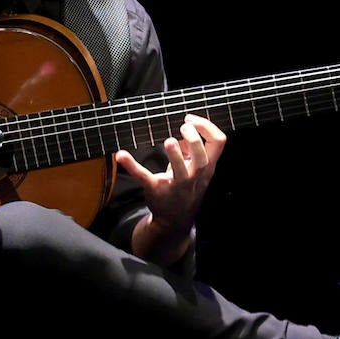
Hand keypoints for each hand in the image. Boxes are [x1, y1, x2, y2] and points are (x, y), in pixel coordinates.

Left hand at [116, 113, 225, 253]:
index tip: (190, 119)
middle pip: (203, 157)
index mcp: (206, 166)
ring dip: (175, 155)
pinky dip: (131, 165)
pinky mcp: (155, 189)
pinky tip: (121, 155)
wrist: (175, 219)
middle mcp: (195, 176)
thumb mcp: (195, 168)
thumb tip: (184, 129)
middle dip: (194, 139)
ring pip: (181, 171)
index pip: (218, 142)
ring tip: (168, 141)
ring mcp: (176, 184)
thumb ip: (191, 148)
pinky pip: (144, 177)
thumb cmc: (186, 187)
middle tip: (182, 128)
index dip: (206, 127)